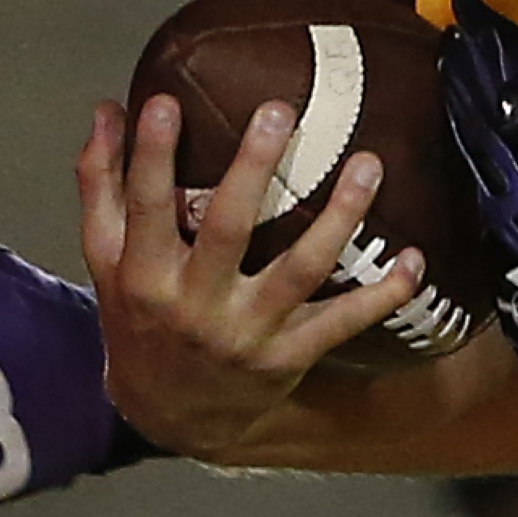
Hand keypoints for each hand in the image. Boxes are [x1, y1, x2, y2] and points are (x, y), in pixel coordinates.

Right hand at [75, 93, 424, 456]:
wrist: (170, 414)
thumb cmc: (141, 319)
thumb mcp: (108, 264)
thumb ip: (103, 187)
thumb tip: (106, 111)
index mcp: (144, 276)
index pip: (143, 209)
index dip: (150, 158)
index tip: (164, 102)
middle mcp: (194, 304)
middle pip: (227, 230)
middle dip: (253, 169)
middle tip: (278, 110)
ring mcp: (246, 332)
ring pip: (299, 269)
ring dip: (339, 216)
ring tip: (369, 163)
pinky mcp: (289, 355)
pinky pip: (342, 321)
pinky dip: (382, 292)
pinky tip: (414, 259)